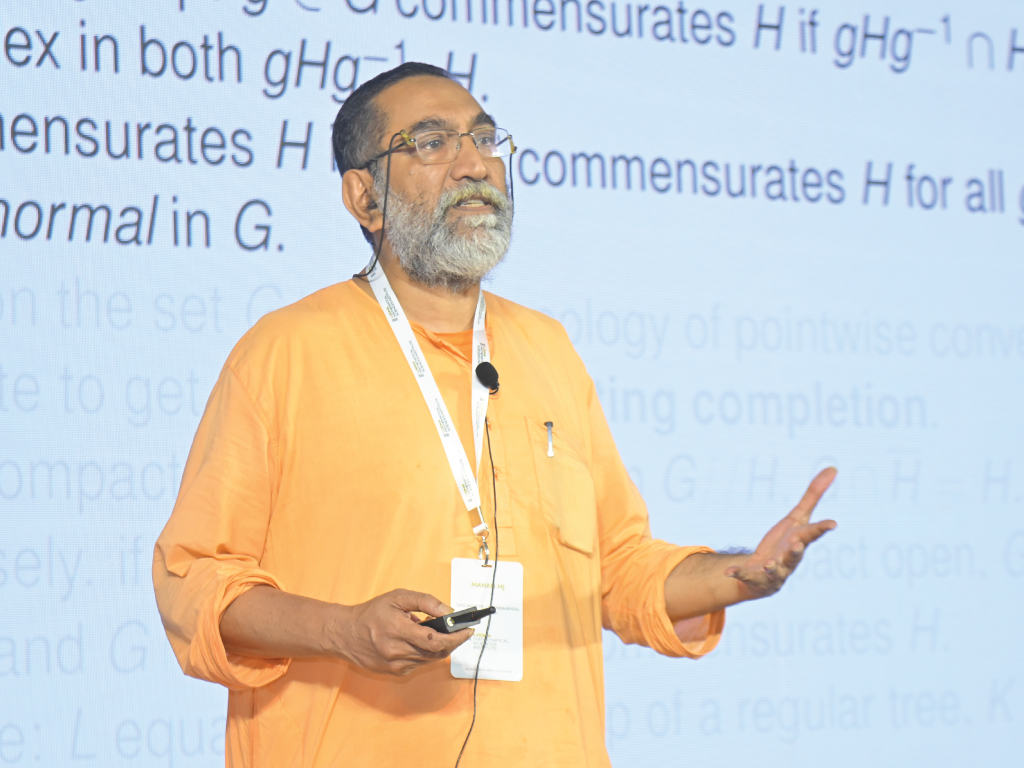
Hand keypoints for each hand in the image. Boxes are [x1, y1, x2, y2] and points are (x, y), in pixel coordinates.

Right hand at [334, 589, 473, 675]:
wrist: (345, 634)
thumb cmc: (372, 613)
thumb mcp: (398, 598)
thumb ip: (425, 602)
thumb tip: (448, 611)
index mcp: (398, 631)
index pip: (436, 640)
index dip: (456, 637)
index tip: (468, 630)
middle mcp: (397, 652)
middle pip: (436, 652)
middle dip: (453, 642)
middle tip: (461, 632)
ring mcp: (396, 665)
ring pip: (429, 659)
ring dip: (439, 647)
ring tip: (438, 632)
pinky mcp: (394, 673)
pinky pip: (419, 663)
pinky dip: (425, 653)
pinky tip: (421, 642)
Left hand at [725, 467, 837, 598]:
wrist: (766, 572)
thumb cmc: (786, 543)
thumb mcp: (797, 518)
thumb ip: (813, 495)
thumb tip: (832, 468)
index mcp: (800, 541)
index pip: (812, 533)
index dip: (822, 528)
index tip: (833, 523)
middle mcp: (790, 559)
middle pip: (795, 555)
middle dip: (796, 550)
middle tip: (797, 544)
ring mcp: (774, 571)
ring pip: (775, 570)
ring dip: (773, 567)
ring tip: (769, 563)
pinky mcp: (755, 578)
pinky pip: (747, 576)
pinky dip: (739, 574)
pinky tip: (728, 572)